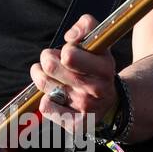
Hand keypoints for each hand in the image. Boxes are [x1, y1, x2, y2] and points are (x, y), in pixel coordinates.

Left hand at [29, 15, 117, 134]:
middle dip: (47, 58)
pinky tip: (55, 96)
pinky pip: (45, 107)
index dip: (65, 49)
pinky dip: (46, 99)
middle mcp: (96, 90)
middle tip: (52, 60)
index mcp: (104, 68)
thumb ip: (86, 26)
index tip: (69, 52)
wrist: (111, 103)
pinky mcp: (75, 125)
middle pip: (50, 67)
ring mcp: (85, 109)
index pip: (69, 55)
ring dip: (41, 75)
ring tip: (49, 74)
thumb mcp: (99, 42)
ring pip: (44, 84)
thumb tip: (70, 37)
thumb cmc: (97, 67)